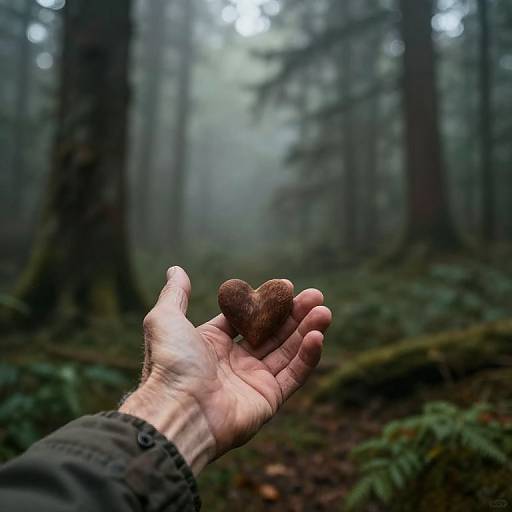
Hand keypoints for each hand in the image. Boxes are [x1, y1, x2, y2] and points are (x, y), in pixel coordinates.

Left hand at [120, 266, 331, 474]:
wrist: (176, 410)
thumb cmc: (170, 362)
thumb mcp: (165, 318)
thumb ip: (176, 294)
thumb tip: (176, 269)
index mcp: (212, 343)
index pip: (248, 318)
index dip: (268, 302)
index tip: (288, 285)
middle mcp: (234, 362)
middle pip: (272, 332)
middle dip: (295, 313)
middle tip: (316, 296)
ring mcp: (252, 381)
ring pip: (287, 351)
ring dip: (307, 330)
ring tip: (324, 311)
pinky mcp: (268, 400)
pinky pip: (293, 375)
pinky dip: (307, 356)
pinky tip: (317, 335)